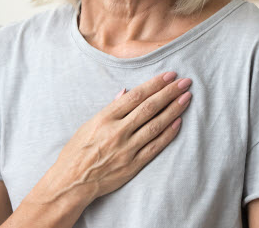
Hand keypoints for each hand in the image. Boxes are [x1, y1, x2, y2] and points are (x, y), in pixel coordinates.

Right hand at [28, 71, 192, 205]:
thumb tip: (125, 92)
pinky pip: (155, 146)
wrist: (72, 182)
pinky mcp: (133, 165)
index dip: (154, 84)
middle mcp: (117, 131)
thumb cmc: (77, 151)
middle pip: (149, 107)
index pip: (135, 96)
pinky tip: (179, 122)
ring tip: (186, 98)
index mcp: (105, 118)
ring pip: (155, 125)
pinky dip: (168, 134)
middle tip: (185, 82)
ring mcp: (126, 149)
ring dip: (173, 110)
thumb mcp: (88, 125)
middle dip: (169, 93)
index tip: (169, 75)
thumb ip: (109, 109)